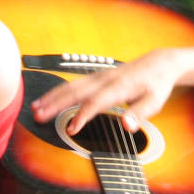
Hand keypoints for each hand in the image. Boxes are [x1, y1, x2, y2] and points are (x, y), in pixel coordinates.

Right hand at [30, 48, 184, 136]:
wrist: (158, 64)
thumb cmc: (156, 85)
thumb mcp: (155, 102)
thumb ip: (140, 114)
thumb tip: (127, 126)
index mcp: (120, 86)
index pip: (97, 101)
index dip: (83, 115)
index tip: (71, 130)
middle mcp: (105, 79)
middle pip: (76, 91)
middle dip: (56, 104)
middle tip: (39, 116)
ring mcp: (99, 76)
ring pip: (71, 86)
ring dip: (52, 97)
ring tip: (35, 108)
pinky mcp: (95, 77)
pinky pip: (73, 84)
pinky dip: (58, 92)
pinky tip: (46, 99)